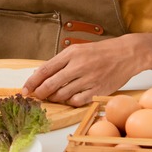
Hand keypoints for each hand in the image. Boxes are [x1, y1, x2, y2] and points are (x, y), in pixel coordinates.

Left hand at [21, 37, 143, 106]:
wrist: (126, 53)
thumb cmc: (101, 52)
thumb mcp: (78, 50)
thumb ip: (60, 62)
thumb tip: (40, 73)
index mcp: (71, 53)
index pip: (45, 70)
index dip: (32, 81)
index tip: (25, 89)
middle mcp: (78, 66)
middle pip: (51, 84)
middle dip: (40, 93)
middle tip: (36, 96)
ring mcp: (88, 79)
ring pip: (63, 94)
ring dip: (55, 98)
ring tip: (53, 96)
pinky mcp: (97, 89)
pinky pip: (77, 101)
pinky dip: (70, 102)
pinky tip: (69, 98)